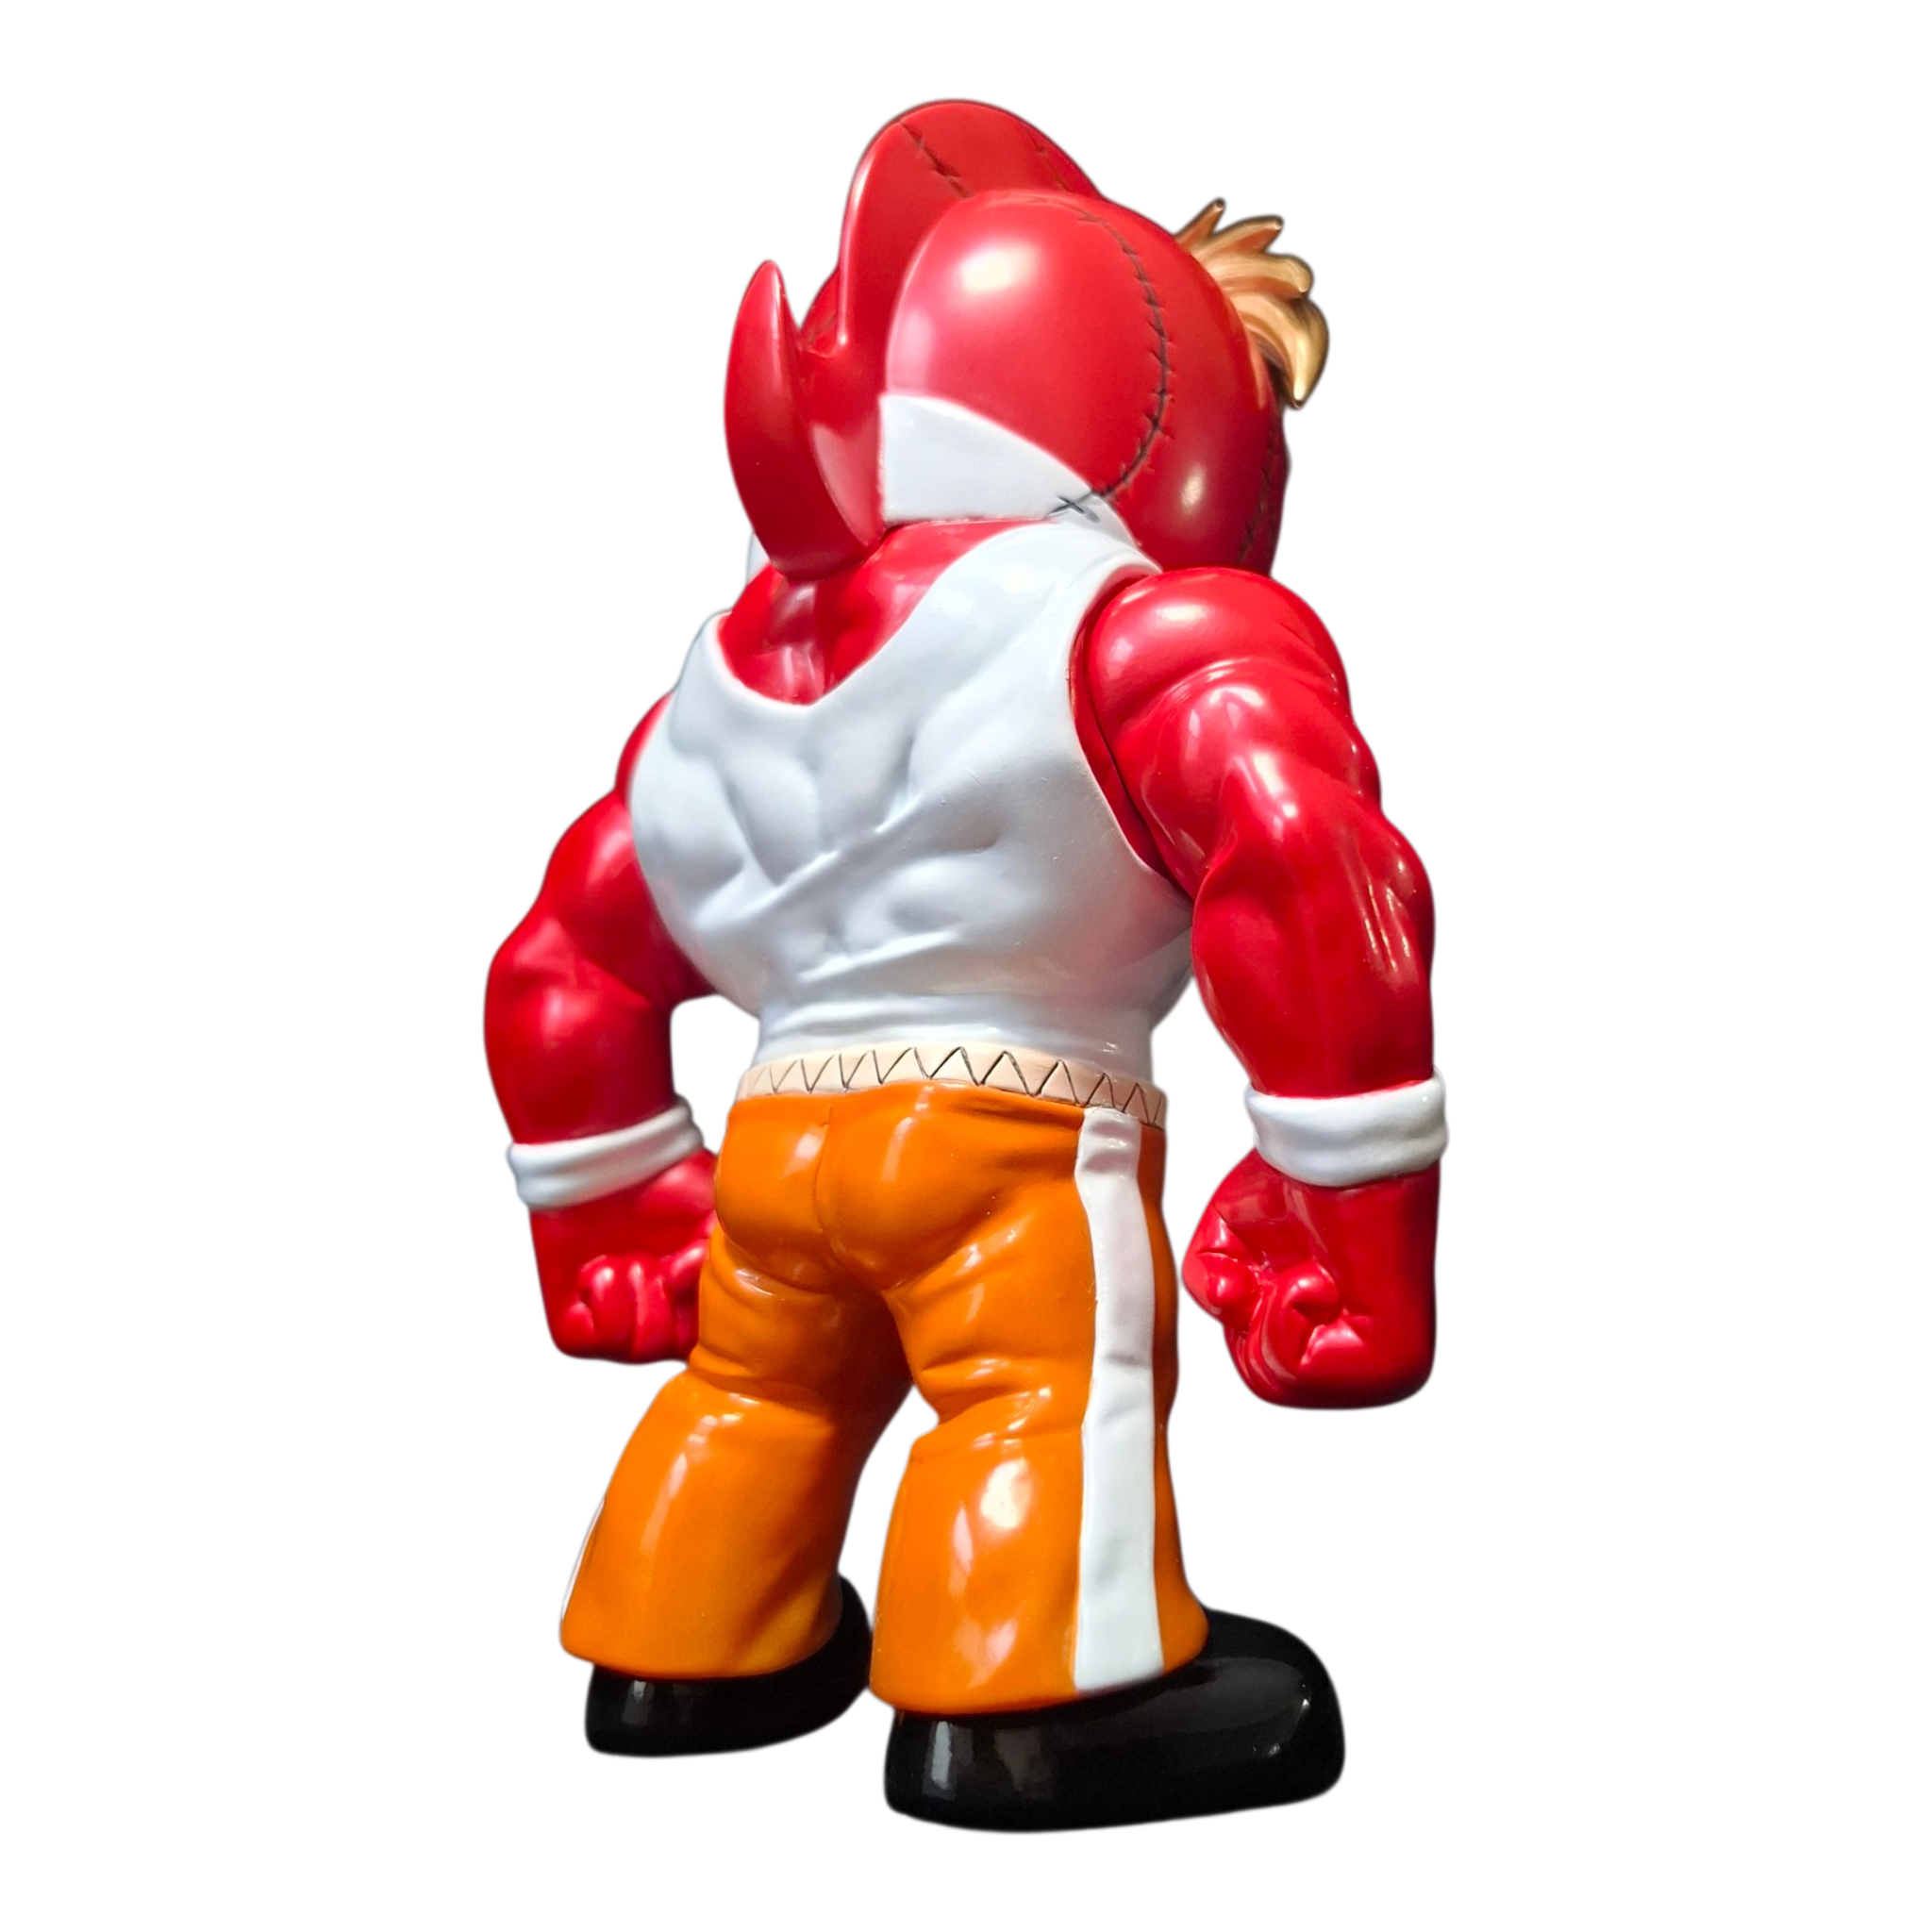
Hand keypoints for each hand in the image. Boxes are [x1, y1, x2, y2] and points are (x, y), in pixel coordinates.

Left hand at [524, 1150, 714, 1365]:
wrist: (610, 1162)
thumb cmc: (671, 1187)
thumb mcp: (718, 1222)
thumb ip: (728, 1264)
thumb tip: (699, 1281)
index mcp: (699, 1307)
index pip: (714, 1337)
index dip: (706, 1302)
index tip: (692, 1258)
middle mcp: (661, 1325)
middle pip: (677, 1348)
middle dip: (671, 1297)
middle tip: (662, 1258)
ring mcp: (618, 1331)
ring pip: (643, 1349)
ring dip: (640, 1291)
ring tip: (631, 1258)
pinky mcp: (575, 1332)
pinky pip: (604, 1339)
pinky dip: (606, 1295)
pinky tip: (602, 1266)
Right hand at [1182, 1149, 1439, 1409]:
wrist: (1343, 1150)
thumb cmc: (1294, 1183)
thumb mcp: (1226, 1238)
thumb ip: (1208, 1283)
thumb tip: (1227, 1303)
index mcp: (1342, 1347)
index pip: (1266, 1372)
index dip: (1244, 1320)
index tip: (1266, 1270)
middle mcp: (1371, 1372)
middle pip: (1267, 1386)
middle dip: (1252, 1321)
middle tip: (1280, 1271)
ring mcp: (1387, 1374)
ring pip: (1279, 1384)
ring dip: (1271, 1315)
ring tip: (1305, 1270)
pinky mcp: (1392, 1361)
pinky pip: (1300, 1369)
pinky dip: (1287, 1313)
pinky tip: (1316, 1277)